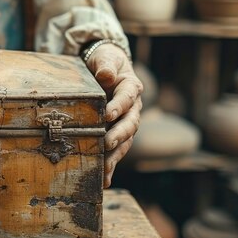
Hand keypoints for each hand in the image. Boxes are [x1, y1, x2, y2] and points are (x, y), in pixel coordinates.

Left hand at [86, 44, 142, 187]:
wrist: (106, 68)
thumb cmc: (105, 61)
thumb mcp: (105, 57)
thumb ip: (106, 64)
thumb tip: (106, 75)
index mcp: (131, 87)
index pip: (127, 97)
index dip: (118, 106)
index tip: (107, 114)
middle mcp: (132, 108)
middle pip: (130, 124)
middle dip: (119, 135)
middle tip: (107, 143)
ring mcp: (126, 122)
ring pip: (125, 141)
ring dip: (116, 156)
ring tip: (106, 170)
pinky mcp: (117, 133)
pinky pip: (116, 151)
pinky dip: (110, 166)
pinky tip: (104, 180)